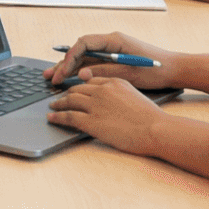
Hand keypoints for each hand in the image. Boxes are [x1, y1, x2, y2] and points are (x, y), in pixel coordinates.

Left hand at [44, 75, 173, 155]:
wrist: (155, 129)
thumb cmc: (150, 117)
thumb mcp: (134, 96)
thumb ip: (119, 94)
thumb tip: (110, 101)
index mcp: (114, 82)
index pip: (90, 80)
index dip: (79, 84)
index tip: (73, 89)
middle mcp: (102, 90)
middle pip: (77, 88)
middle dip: (66, 92)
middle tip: (59, 97)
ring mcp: (95, 105)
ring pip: (69, 100)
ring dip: (58, 103)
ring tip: (53, 106)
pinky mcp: (91, 121)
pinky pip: (68, 116)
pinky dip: (57, 117)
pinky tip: (52, 118)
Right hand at [45, 31, 178, 89]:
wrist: (175, 70)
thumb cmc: (155, 70)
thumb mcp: (128, 74)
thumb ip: (103, 72)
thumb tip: (81, 74)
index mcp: (114, 40)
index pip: (83, 43)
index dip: (70, 57)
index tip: (63, 71)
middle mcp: (111, 42)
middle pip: (81, 50)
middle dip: (64, 64)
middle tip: (50, 77)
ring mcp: (112, 50)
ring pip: (84, 57)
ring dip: (70, 68)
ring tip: (53, 78)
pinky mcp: (115, 59)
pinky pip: (93, 63)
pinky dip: (81, 71)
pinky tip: (71, 79)